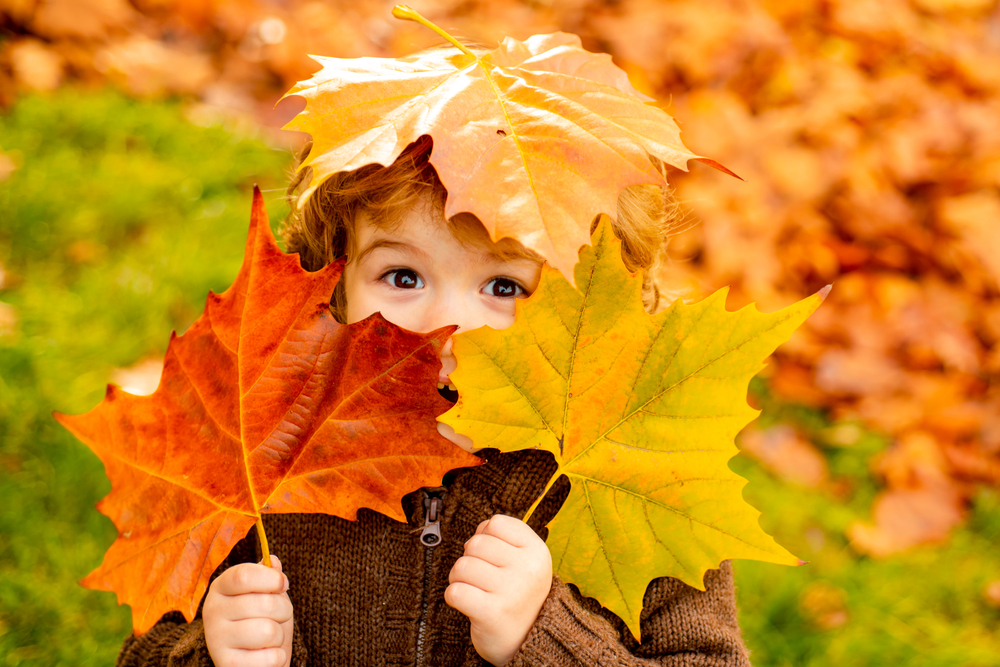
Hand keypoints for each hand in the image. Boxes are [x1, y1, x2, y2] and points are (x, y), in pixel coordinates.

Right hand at [204, 556, 293, 666]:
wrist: (253, 659)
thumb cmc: (262, 619)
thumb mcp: (267, 594)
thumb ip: (269, 576)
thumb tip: (272, 560)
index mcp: (220, 587)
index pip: (244, 575)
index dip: (272, 579)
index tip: (283, 585)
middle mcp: (212, 611)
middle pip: (264, 603)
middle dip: (284, 610)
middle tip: (279, 617)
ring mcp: (216, 640)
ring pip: (268, 631)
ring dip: (279, 635)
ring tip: (270, 638)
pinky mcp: (227, 665)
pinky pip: (270, 657)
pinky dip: (277, 656)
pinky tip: (264, 655)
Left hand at [445, 515, 552, 665]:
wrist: (528, 640)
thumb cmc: (519, 593)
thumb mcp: (527, 560)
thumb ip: (504, 538)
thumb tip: (476, 533)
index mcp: (537, 551)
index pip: (496, 523)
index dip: (486, 536)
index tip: (493, 557)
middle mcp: (528, 569)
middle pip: (476, 543)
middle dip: (470, 558)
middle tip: (481, 578)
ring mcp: (511, 591)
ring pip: (462, 566)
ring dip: (459, 578)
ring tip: (475, 590)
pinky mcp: (491, 613)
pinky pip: (455, 591)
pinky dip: (454, 597)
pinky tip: (468, 604)